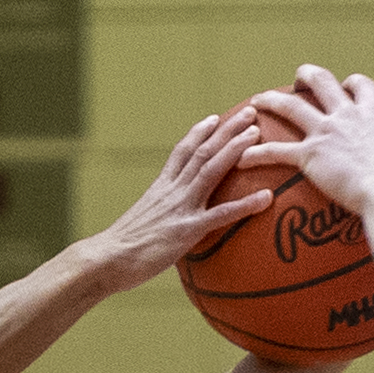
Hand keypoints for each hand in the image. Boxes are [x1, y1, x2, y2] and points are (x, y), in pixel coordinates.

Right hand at [82, 114, 273, 288]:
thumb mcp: (142, 224)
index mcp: (160, 187)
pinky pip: (221, 214)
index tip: (215, 118)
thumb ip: (160, 218)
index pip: (181, 151)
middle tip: (249, 113)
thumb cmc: (120, 251)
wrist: (106, 259)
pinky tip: (267, 197)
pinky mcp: (187, 230)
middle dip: (226, 129)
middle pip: (202, 151)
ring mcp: (180, 207)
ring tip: (257, 133)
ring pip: (211, 169)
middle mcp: (172, 190)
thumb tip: (167, 225)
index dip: (199, 133)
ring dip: (235, 149)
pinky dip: (245, 204)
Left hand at [244, 67, 373, 216]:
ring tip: (256, 102)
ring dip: (271, 100)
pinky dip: (256, 153)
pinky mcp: (309, 155)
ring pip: (290, 105)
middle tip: (298, 79)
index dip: (353, 84)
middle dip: (307, 76)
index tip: (348, 86)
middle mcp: (346, 116)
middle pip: (321, 82)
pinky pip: (276, 150)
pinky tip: (241, 158)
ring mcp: (325, 132)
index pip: (361, 86)